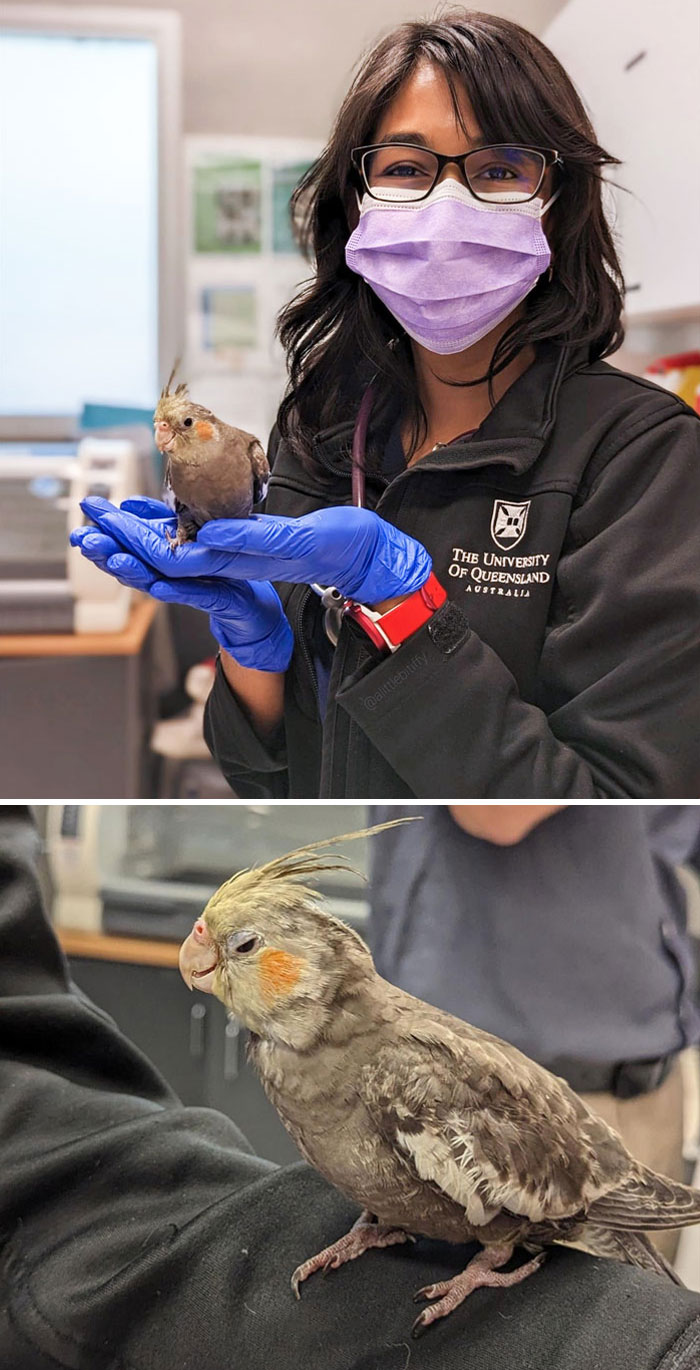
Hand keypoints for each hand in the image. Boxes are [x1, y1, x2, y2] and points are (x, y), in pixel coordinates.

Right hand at [70, 499, 292, 671]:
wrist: (254, 607)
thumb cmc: (221, 573)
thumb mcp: (188, 539)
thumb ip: (160, 523)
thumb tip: (129, 504)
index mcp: (166, 559)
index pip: (129, 546)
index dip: (105, 534)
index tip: (83, 523)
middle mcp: (174, 578)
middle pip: (136, 564)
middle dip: (109, 552)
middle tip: (86, 541)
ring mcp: (195, 591)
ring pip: (159, 582)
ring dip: (134, 573)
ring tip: (114, 561)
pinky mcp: (221, 602)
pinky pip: (198, 596)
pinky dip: (177, 593)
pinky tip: (157, 587)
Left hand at [75, 496, 431, 603]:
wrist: (367, 558)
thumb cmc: (341, 547)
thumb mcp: (299, 541)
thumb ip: (252, 540)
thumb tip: (207, 537)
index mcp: (239, 563)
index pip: (175, 556)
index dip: (139, 542)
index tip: (110, 526)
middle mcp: (231, 562)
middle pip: (164, 553)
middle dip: (123, 536)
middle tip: (87, 514)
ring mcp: (236, 556)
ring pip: (174, 546)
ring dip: (137, 531)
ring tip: (102, 515)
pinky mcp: (242, 545)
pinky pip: (194, 536)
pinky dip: (168, 522)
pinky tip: (152, 510)